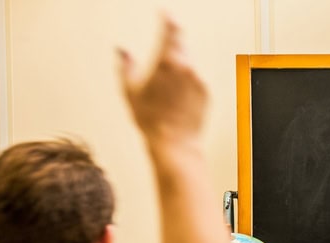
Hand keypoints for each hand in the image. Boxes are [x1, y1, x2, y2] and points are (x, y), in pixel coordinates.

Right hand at [118, 15, 207, 142]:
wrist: (174, 143)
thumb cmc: (151, 121)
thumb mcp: (130, 91)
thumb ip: (126, 66)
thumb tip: (122, 52)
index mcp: (168, 63)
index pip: (171, 31)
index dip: (168, 19)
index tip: (166, 13)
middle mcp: (187, 68)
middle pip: (181, 46)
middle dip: (173, 45)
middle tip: (163, 54)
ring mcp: (199, 80)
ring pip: (189, 64)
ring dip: (179, 67)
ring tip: (167, 88)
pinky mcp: (206, 92)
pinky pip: (196, 80)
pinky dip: (188, 82)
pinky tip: (178, 97)